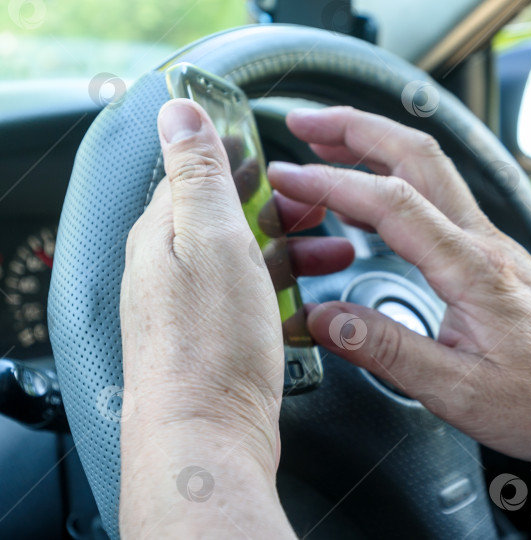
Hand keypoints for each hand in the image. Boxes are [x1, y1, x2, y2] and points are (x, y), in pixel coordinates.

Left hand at [118, 99, 350, 537]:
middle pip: (231, 218)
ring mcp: (196, 307)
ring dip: (295, 248)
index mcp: (164, 233)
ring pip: (250, 260)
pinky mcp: (219, 339)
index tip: (285, 157)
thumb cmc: (209, 343)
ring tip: (338, 251)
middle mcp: (173, 268)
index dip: (245, 161)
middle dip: (281, 207)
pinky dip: (289, 289)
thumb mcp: (210, 236)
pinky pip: (256, 298)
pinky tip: (316, 298)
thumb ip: (197, 172)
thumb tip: (177, 111)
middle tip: (322, 207)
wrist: (209, 436)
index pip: (199, 174)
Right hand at [267, 106, 530, 465]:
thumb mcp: (455, 390)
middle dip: (357, 129)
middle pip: (419, 157)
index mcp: (474, 269)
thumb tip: (323, 320)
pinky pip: (440, 198)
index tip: (289, 178)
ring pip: (432, 170)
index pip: (393, 203)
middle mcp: (485, 243)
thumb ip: (385, 350)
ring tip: (329, 147)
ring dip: (377, 147)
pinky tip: (374, 198)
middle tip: (306, 124)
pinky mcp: (492, 257)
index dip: (334, 184)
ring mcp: (492, 244)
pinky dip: (397, 181)